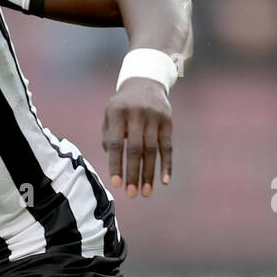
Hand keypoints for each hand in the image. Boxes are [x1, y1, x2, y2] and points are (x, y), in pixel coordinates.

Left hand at [101, 77, 172, 196]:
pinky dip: (167, 164)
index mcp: (117, 113)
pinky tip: (164, 180)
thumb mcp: (109, 115)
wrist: (145, 83)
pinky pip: (168, 146)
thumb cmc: (122, 107)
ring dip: (149, 174)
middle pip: (135, 149)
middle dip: (133, 173)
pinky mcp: (168, 121)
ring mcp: (154, 117)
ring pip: (152, 150)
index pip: (115, 143)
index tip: (116, 184)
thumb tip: (115, 164)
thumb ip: (108, 137)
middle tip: (131, 194)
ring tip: (145, 192)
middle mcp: (137, 114)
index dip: (116, 165)